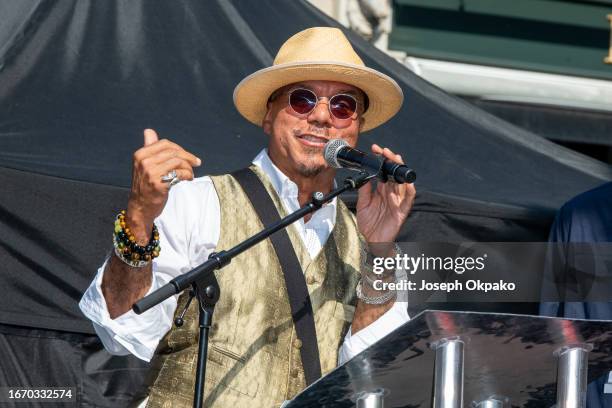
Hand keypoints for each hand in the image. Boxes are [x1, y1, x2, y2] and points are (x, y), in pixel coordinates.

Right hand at [126, 129, 200, 243]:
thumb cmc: (146, 185)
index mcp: (140, 154)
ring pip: (177, 162)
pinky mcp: (158, 183)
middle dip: (188, 157)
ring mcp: (150, 172)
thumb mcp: (145, 165)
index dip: (180, 149)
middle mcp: (143, 161)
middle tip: (196, 163)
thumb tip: (149, 130)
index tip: (188, 156)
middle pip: (173, 152)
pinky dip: (188, 175)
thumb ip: (149, 148)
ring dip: (189, 167)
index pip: (165, 144)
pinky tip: (188, 179)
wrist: (140, 207)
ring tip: (190, 174)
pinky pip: (179, 174)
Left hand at [356, 144, 414, 248]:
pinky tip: (408, 183)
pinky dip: (410, 191)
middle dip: (391, 161)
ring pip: (402, 183)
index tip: (376, 150)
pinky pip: (408, 199)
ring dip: (399, 170)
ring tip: (396, 159)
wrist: (371, 241)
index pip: (384, 172)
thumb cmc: (369, 224)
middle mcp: (391, 194)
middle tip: (385, 151)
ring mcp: (397, 202)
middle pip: (394, 174)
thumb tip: (363, 176)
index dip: (381, 161)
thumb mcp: (362, 204)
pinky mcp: (402, 211)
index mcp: (382, 191)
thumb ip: (364, 190)